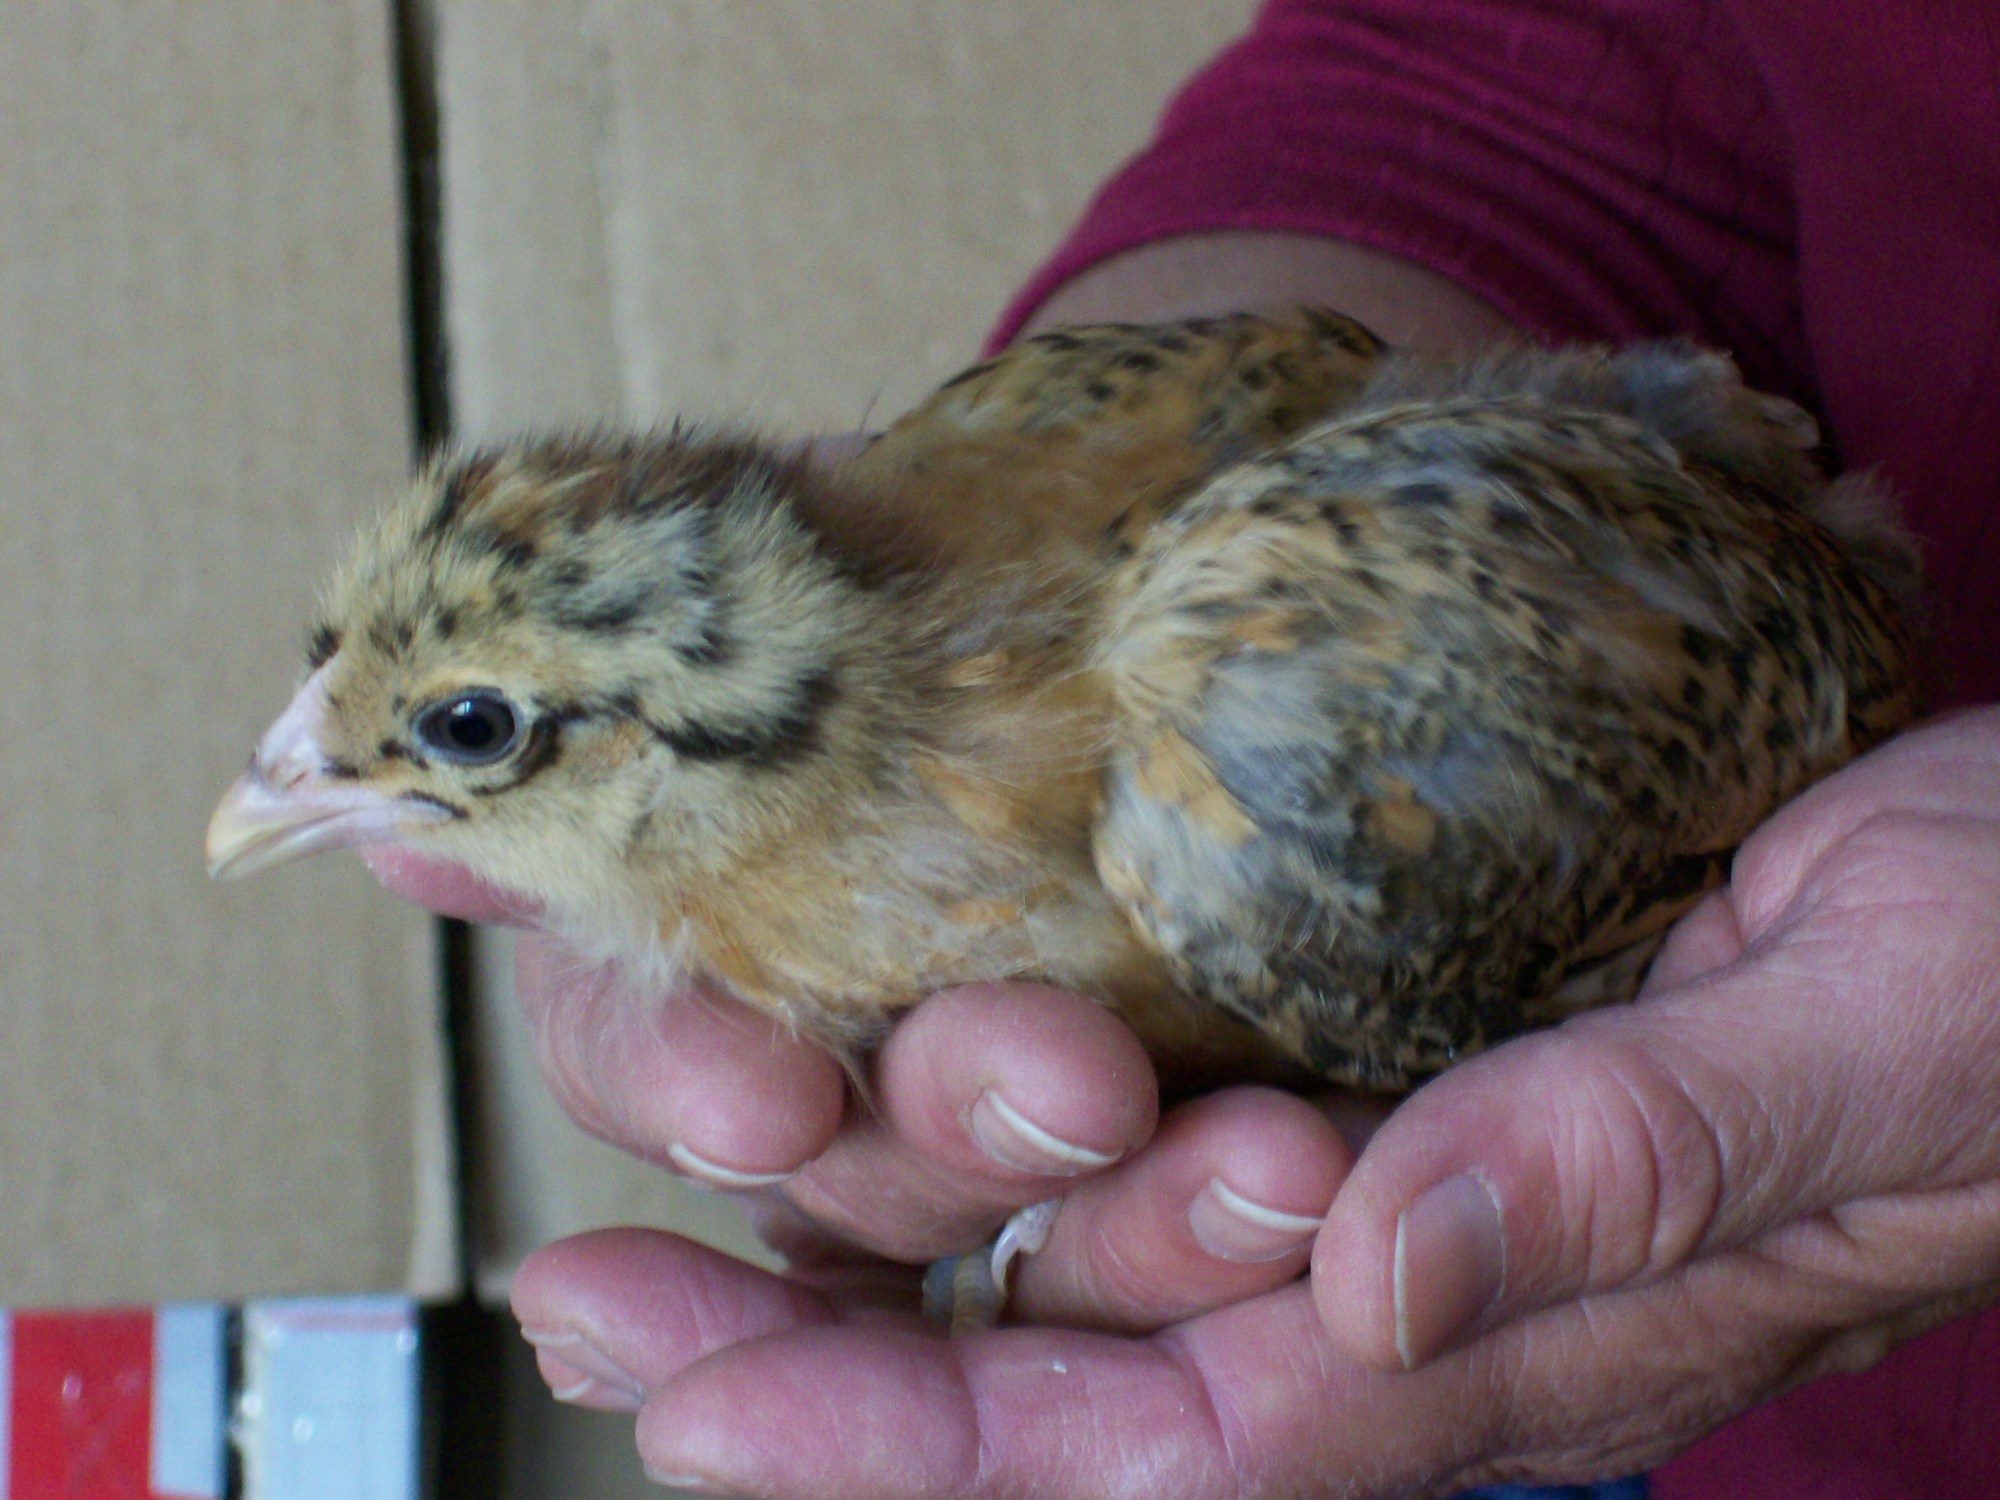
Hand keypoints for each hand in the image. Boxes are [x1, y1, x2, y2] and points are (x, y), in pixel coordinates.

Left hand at [451, 709, 1999, 1494]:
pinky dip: (1002, 1102)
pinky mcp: (1403, 1039)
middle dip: (816, 1348)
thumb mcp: (1886, 1023)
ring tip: (685, 1146)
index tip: (691, 1406)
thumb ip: (1643, 1158)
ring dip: (878, 1205)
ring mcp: (1407, 1155)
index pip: (1167, 1434)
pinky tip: (882, 1049)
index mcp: (1526, 1316)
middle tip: (584, 1292)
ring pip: (1089, 1242)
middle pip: (1070, 1362)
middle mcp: (1428, 1268)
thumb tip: (1371, 1264)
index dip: (917, 1434)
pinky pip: (1169, 1112)